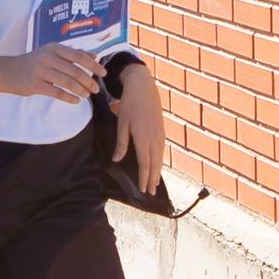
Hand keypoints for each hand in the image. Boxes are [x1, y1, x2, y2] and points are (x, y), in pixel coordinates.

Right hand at [0, 44, 103, 103]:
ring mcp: (40, 71)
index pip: (78, 56)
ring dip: (80, 90)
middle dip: (88, 81)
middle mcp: (48, 57)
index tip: (103, 73)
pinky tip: (76, 101)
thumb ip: (73, 54)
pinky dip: (68, 97)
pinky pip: (56, 93)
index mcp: (54, 48)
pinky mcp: (35, 84)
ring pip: (67, 82)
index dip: (93, 65)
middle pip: (74, 70)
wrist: (9, 71)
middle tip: (96, 89)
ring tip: (87, 95)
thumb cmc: (35, 62)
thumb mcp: (52, 53)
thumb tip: (95, 56)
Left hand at [111, 63, 164, 195]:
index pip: (145, 163)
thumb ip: (121, 143)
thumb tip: (116, 159)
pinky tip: (158, 164)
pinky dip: (160, 160)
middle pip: (155, 163)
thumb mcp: (122, 123)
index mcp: (143, 137)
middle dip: (153, 179)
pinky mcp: (161, 130)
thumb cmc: (129, 103)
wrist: (143, 86)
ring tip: (156, 182)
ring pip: (160, 157)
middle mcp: (154, 138)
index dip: (144, 178)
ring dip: (158, 171)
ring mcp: (160, 134)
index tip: (143, 189)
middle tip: (151, 193)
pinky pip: (162, 150)